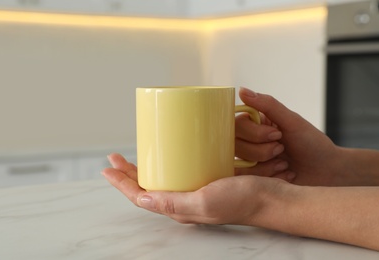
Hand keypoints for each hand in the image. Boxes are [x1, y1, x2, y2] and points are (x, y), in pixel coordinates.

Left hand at [102, 153, 287, 224]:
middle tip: (115, 157)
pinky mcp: (206, 179)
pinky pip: (180, 172)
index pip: (141, 198)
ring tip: (135, 155)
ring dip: (146, 168)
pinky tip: (169, 154)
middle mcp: (183, 201)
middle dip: (128, 174)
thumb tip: (142, 201)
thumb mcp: (205, 202)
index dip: (121, 184)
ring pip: (162, 180)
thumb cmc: (242, 201)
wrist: (271, 197)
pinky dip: (168, 164)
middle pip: (147, 187)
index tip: (108, 168)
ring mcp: (195, 190)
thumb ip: (174, 203)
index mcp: (179, 208)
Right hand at [237, 88, 340, 185]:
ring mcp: (250, 163)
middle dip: (263, 151)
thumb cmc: (312, 143)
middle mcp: (248, 142)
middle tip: (282, 150)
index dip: (254, 133)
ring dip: (267, 167)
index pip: (235, 126)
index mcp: (255, 124)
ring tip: (285, 165)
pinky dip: (270, 178)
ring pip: (241, 165)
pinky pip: (248, 181)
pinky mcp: (254, 180)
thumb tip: (241, 90)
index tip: (277, 135)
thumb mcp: (291, 121)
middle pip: (235, 146)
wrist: (327, 172)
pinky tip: (285, 176)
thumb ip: (267, 105)